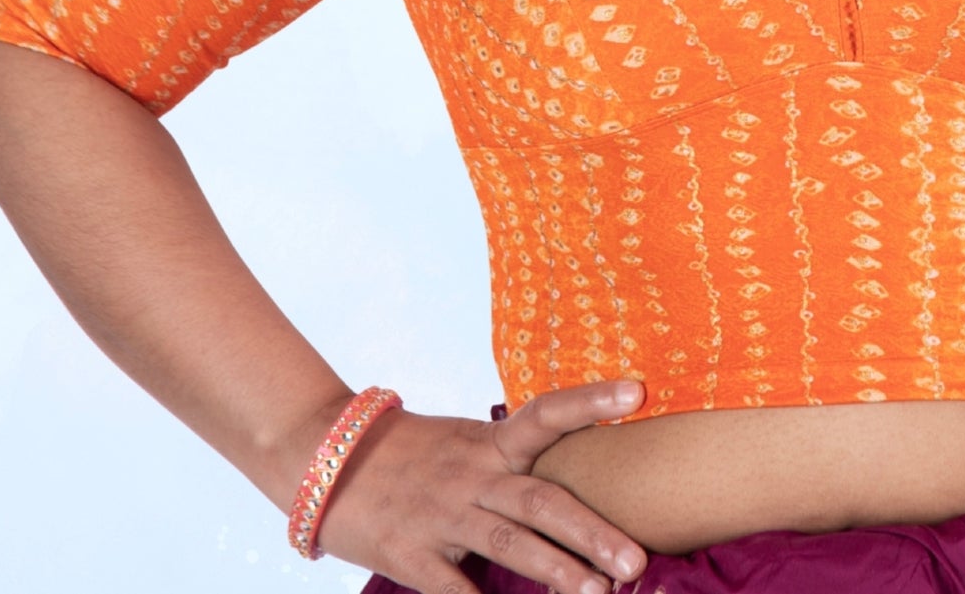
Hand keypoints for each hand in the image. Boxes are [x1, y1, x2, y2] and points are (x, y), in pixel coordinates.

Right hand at [309, 379, 651, 593]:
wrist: (325, 457)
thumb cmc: (410, 455)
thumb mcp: (464, 444)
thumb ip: (511, 462)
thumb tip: (571, 486)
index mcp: (489, 442)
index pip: (547, 412)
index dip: (591, 400)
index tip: (639, 391)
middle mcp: (472, 473)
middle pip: (542, 499)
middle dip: (593, 531)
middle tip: (637, 561)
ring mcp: (441, 513)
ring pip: (508, 542)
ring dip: (556, 570)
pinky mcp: (409, 553)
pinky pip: (453, 588)